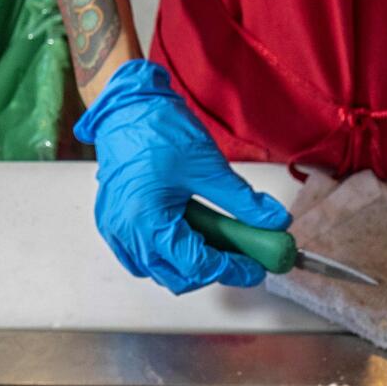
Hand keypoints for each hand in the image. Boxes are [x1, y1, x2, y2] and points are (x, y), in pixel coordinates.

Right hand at [73, 60, 290, 294]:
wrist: (127, 106)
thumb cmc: (157, 128)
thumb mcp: (209, 166)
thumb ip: (244, 201)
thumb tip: (273, 220)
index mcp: (147, 220)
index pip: (197, 265)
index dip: (232, 269)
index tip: (256, 267)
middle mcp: (126, 232)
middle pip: (177, 278)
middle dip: (212, 272)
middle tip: (242, 257)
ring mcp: (115, 231)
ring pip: (158, 272)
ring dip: (188, 267)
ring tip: (216, 245)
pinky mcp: (113, 224)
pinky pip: (141, 258)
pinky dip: (166, 257)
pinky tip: (187, 239)